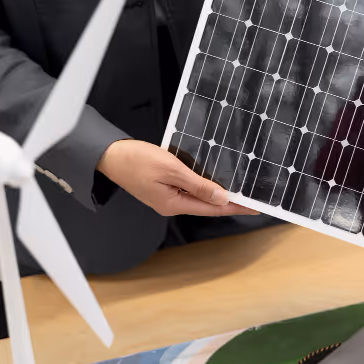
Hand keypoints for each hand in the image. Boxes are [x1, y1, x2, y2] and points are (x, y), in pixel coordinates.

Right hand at [97, 139, 257, 216]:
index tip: (254, 208)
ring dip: (217, 194)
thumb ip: (197, 184)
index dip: (235, 207)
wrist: (109, 155)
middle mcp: (170, 205)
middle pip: (206, 206)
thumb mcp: (171, 169)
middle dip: (229, 203)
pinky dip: (203, 186)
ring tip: (238, 191)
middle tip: (251, 199)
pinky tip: (212, 181)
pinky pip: (188, 190)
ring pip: (197, 198)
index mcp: (173, 204)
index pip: (212, 208)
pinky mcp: (161, 188)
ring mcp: (165, 197)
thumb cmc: (136, 160)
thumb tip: (220, 197)